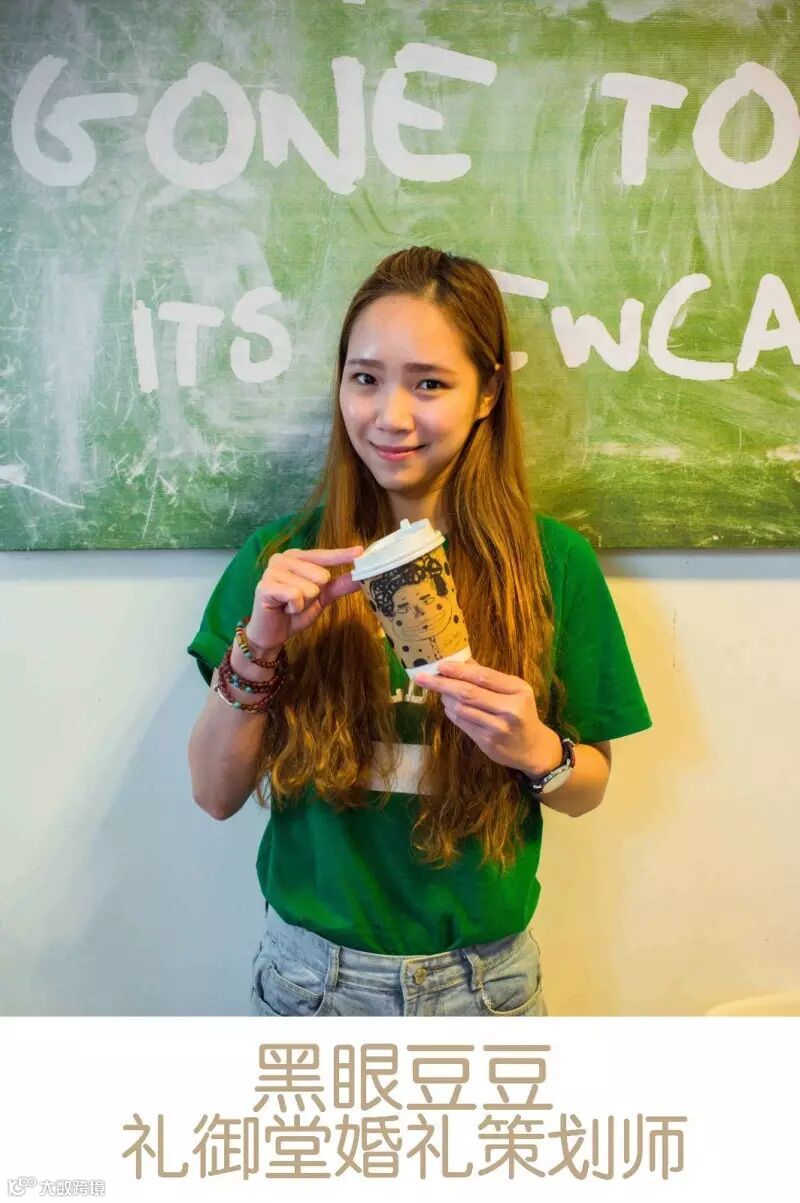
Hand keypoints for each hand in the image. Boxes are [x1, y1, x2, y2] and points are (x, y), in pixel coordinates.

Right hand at [247, 544, 364, 650]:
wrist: (272, 634)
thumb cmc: (295, 612)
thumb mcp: (321, 598)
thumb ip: (338, 585)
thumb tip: (360, 576)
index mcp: (296, 557)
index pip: (323, 555)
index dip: (341, 555)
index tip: (360, 551)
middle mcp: (282, 558)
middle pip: (321, 575)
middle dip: (315, 595)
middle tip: (299, 602)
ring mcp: (272, 570)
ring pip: (310, 587)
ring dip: (304, 604)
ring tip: (290, 606)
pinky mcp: (265, 586)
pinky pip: (295, 596)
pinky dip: (294, 608)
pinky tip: (284, 609)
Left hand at [414, 658, 561, 775]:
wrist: (533, 748)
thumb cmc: (522, 713)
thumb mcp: (514, 691)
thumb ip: (490, 677)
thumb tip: (462, 661)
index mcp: (518, 690)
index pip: (483, 676)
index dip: (458, 670)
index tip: (440, 665)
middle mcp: (509, 709)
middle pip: (468, 693)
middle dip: (442, 683)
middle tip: (423, 678)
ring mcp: (498, 727)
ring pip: (462, 709)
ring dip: (446, 698)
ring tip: (439, 691)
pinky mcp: (487, 742)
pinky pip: (462, 723)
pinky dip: (451, 712)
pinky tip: (448, 706)